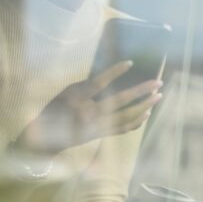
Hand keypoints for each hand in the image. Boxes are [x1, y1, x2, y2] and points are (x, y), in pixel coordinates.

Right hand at [13, 61, 162, 155]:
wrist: (45, 138)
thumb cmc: (56, 109)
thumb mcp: (67, 93)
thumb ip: (87, 86)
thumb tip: (110, 76)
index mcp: (77, 99)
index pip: (99, 83)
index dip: (114, 72)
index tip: (130, 63)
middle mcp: (89, 113)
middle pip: (120, 100)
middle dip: (141, 91)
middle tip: (158, 82)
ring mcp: (97, 126)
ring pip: (126, 116)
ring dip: (144, 105)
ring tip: (158, 96)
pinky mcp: (101, 134)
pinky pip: (123, 128)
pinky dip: (137, 121)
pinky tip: (147, 112)